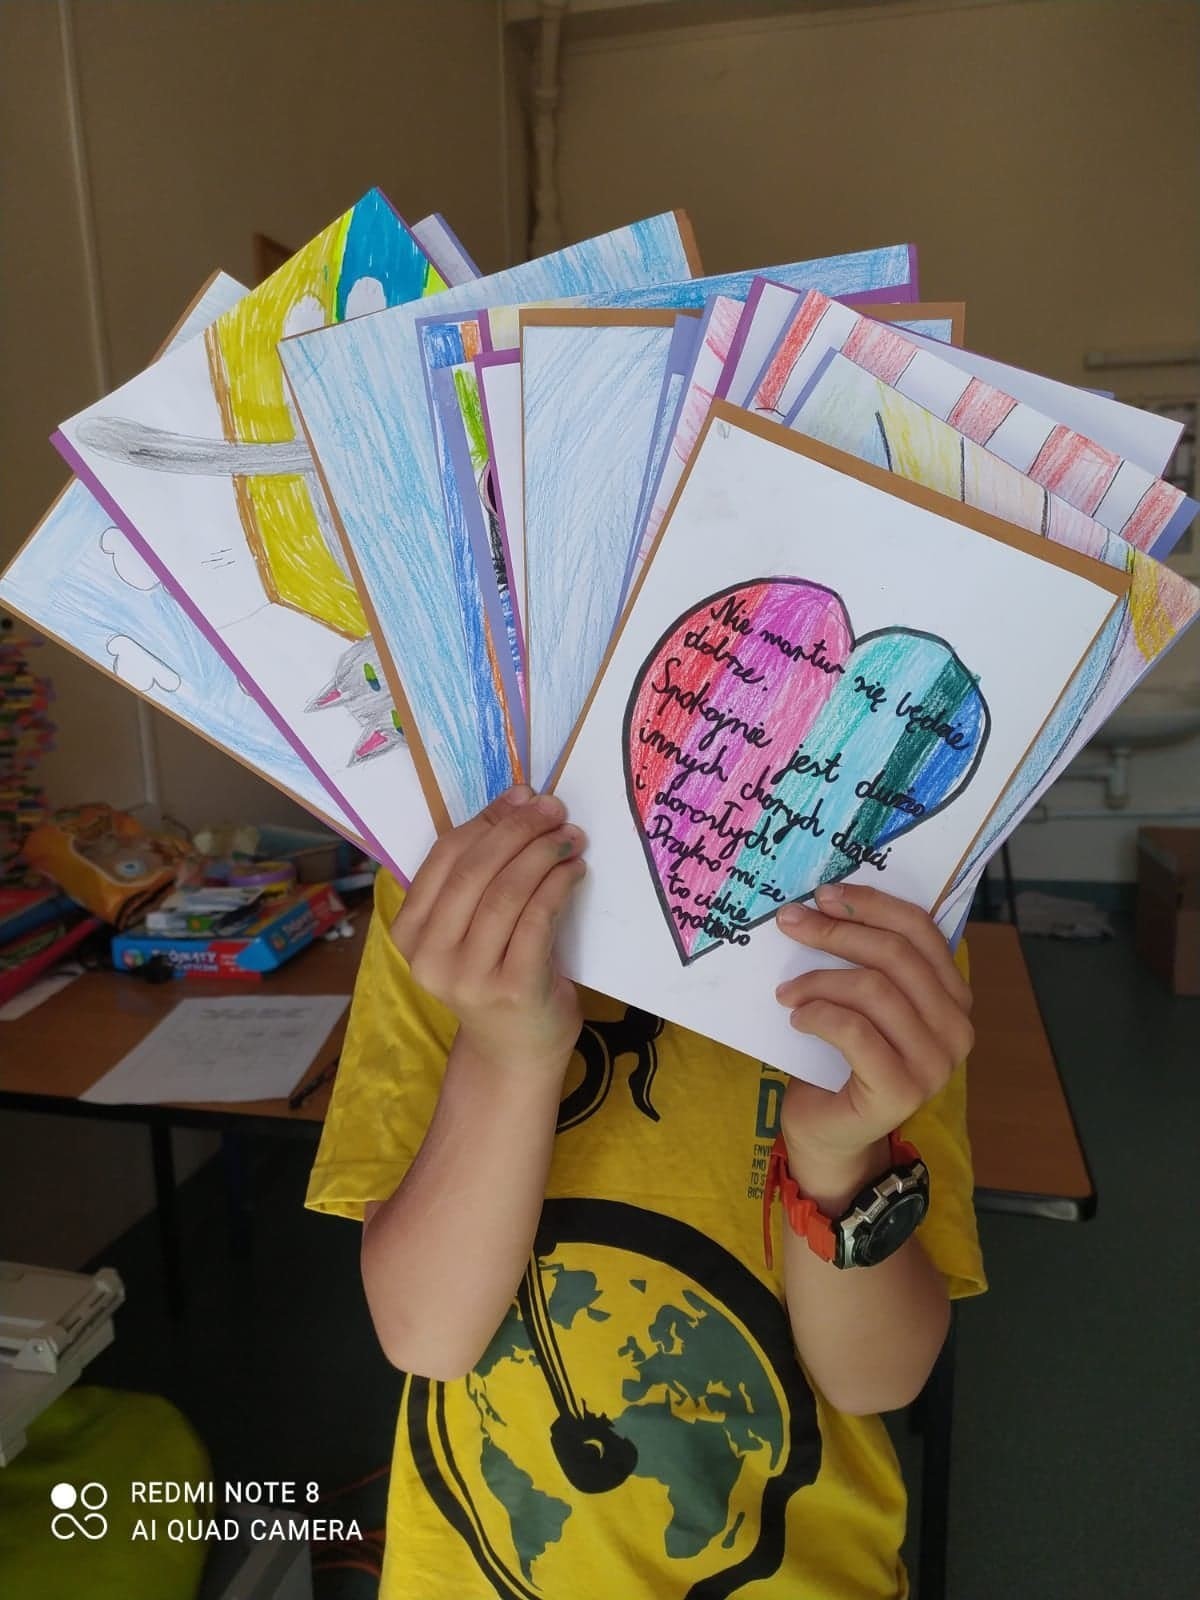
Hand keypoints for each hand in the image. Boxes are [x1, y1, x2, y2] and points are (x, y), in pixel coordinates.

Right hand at [390, 785, 585, 1076]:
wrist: (515, 1053)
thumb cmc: (496, 979)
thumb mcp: (470, 929)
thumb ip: (478, 878)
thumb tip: (516, 804)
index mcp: (411, 932)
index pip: (445, 857)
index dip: (486, 820)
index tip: (523, 796)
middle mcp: (431, 955)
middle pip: (476, 870)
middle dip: (519, 830)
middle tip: (554, 810)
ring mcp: (469, 976)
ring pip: (507, 892)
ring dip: (543, 854)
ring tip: (570, 837)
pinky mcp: (512, 988)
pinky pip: (536, 919)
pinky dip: (558, 886)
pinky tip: (575, 870)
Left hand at [773, 883, 972, 1209]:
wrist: (831, 1130)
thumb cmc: (841, 1058)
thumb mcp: (859, 999)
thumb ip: (864, 959)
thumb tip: (825, 900)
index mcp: (953, 996)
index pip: (921, 930)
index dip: (871, 904)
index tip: (824, 895)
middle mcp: (956, 1028)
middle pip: (896, 955)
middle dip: (836, 932)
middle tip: (790, 924)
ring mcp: (935, 1064)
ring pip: (874, 990)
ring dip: (819, 980)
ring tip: (787, 991)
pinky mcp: (902, 1091)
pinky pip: (855, 1031)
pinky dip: (819, 1015)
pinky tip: (798, 1019)